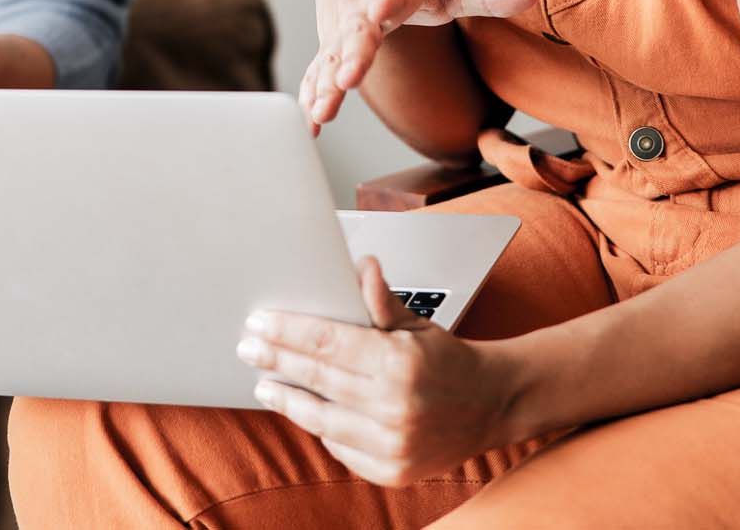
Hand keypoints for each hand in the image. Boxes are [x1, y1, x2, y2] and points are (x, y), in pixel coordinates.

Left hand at [239, 257, 515, 484]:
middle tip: (248, 348)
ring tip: (264, 385)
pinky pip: (341, 447)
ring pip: (321, 419)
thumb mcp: (417, 324)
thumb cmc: (448, 360)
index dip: (287, 331)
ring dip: (288, 400)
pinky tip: (307, 410)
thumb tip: (361, 267)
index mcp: (399, 362)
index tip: (258, 323)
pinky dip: (322, 428)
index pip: (327, 342)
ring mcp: (393, 445)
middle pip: (317, 379)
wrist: (492, 405)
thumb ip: (381, 301)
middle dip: (276, 360)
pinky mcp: (392, 472)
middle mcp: (395, 406)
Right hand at [301, 0, 533, 132]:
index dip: (380, 11)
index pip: (385, 1)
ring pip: (329, 56)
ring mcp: (338, 27)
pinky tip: (310, 123)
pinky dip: (312, 91)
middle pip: (352, 33)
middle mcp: (358, 6)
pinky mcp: (329, 44)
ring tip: (322, 114)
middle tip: (344, 81)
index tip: (374, 21)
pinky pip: (317, 69)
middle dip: (346, 57)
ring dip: (324, 84)